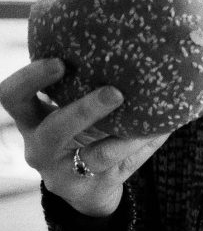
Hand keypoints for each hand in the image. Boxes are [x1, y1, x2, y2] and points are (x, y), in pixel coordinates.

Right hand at [0, 59, 168, 217]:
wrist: (87, 190)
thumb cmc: (79, 136)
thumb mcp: (68, 113)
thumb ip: (78, 85)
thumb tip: (116, 39)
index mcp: (30, 120)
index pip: (12, 97)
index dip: (31, 79)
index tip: (59, 61)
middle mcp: (40, 148)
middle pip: (53, 129)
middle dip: (84, 110)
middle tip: (115, 92)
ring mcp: (66, 173)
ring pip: (96, 155)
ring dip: (125, 134)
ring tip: (147, 115)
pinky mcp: (94, 189)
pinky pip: (123, 166)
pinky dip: (142, 145)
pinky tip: (159, 129)